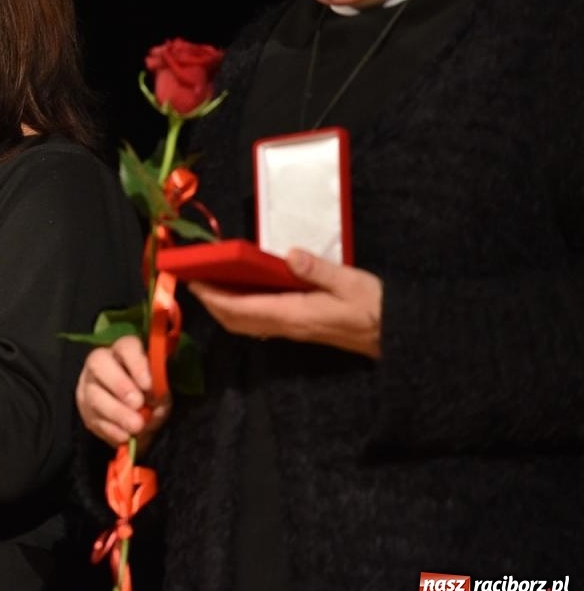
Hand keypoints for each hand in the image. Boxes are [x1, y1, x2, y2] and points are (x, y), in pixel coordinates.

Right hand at [76, 334, 170, 450]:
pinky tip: (125, 436)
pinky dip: (111, 430)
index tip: (149, 385)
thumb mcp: (160, 391)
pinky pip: (92, 418)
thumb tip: (154, 403)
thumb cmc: (150, 395)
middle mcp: (101, 363)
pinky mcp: (84, 409)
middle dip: (119, 385)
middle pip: (99, 363)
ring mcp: (89, 385)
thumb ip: (160, 393)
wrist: (134, 415)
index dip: (137, 364)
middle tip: (138, 404)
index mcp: (124, 351)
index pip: (126, 347)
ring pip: (94, 394)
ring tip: (135, 426)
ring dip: (116, 412)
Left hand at [188, 248, 382, 357]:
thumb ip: (319, 269)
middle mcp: (288, 326)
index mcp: (295, 314)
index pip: (241, 308)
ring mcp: (294, 330)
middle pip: (237, 320)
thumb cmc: (376, 307)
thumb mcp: (352, 282)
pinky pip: (261, 321)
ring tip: (211, 283)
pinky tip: (242, 292)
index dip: (213, 297)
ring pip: (246, 323)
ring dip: (224, 307)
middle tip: (193, 280)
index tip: (193, 281)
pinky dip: (242, 308)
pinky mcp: (301, 328)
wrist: (397, 335)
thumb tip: (290, 255)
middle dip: (211, 303)